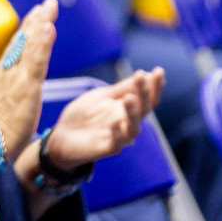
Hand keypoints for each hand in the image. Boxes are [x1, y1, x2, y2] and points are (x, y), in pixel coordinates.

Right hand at [0, 0, 54, 157]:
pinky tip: (49, 28)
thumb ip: (2, 91)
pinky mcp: (27, 86)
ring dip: (41, 23)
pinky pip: (37, 60)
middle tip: (47, 3)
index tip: (36, 15)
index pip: (15, 48)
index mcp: (1, 76)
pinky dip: (43, 42)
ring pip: (30, 45)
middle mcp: (7, 71)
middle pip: (23, 40)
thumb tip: (7, 86)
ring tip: (50, 7)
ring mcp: (16, 76)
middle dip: (35, 20)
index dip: (26, 30)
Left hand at [42, 69, 162, 168]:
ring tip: (129, 97)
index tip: (159, 71)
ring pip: (133, 129)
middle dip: (145, 94)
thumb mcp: (103, 96)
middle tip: (143, 77)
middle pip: (143, 111)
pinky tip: (116, 123)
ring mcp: (118, 137)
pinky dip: (117, 134)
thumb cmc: (86, 115)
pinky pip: (116, 144)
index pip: (146, 98)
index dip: (154, 86)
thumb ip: (122, 88)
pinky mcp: (105, 149)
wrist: (62, 136)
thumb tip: (144, 73)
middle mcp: (126, 123)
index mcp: (127, 109)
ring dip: (132, 113)